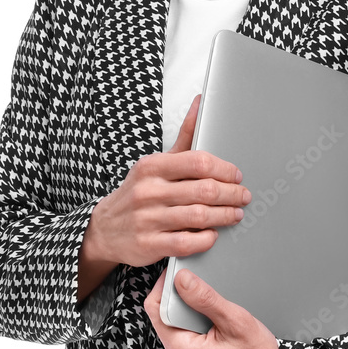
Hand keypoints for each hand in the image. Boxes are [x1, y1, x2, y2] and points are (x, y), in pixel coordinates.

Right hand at [89, 94, 251, 268]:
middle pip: (203, 190)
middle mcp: (148, 191)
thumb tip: (200, 104)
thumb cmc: (138, 192)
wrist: (104, 228)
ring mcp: (147, 219)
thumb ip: (184, 136)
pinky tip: (213, 233)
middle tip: (243, 196)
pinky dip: (205, 238)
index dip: (224, 169)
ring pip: (198, 216)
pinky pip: (186, 242)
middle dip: (231, 194)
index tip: (236, 175)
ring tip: (235, 214)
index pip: (198, 162)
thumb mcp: (157, 162)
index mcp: (152, 166)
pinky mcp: (148, 244)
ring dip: (224, 215)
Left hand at [143, 268, 293, 348]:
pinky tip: (216, 320)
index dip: (165, 284)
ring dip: (192, 308)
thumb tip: (182, 279)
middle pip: (166, 314)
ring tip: (216, 307)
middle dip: (182, 295)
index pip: (156, 308)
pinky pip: (186, 333)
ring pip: (177, 323)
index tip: (179, 268)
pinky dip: (198, 321)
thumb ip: (205, 299)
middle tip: (203, 283)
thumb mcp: (235, 322)